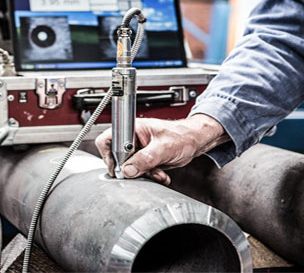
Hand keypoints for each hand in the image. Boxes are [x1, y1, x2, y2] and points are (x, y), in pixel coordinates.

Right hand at [95, 114, 228, 184]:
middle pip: (117, 158)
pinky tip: (160, 173)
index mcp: (132, 128)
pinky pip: (140, 171)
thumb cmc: (183, 135)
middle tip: (143, 171)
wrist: (195, 141)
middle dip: (132, 169)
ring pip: (129, 167)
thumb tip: (128, 170)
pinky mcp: (144, 159)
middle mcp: (132, 139)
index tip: (120, 167)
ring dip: (143, 174)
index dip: (110, 155)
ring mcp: (138, 149)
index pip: (108, 140)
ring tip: (158, 172)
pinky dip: (150, 175)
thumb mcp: (163, 148)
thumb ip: (145, 159)